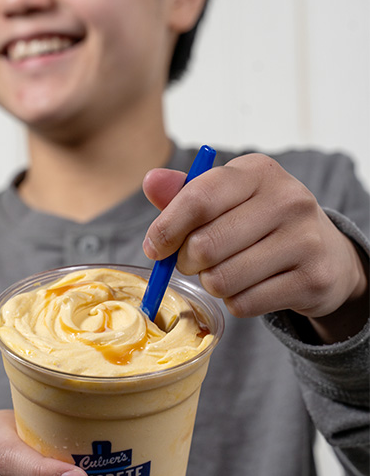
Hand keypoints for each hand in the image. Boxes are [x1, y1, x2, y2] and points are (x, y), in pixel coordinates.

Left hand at [143, 153, 368, 341]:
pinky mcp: (313, 279)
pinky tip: (249, 287)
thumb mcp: (226, 198)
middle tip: (193, 262)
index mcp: (258, 171)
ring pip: (221, 280)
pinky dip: (234, 302)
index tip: (154, 248)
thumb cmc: (258, 221)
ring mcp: (305, 240)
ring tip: (224, 272)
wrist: (325, 252)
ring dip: (210, 283)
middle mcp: (288, 199)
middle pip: (204, 246)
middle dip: (186, 262)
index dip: (166, 229)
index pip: (198, 199)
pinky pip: (244, 304)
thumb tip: (150, 182)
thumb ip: (185, 193)